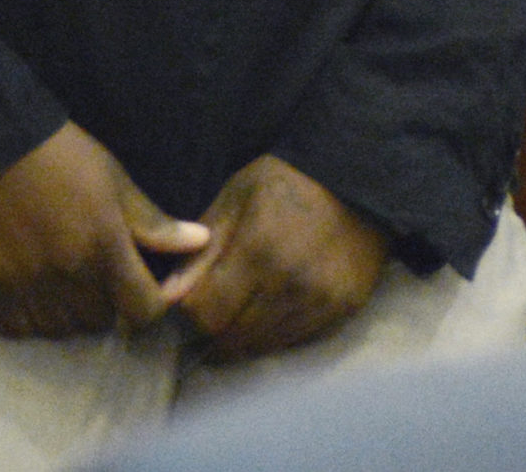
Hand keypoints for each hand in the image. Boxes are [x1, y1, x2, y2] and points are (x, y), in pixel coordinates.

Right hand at [0, 122, 211, 338]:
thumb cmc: (63, 157)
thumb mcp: (116, 182)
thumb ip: (155, 223)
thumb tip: (201, 243)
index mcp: (104, 250)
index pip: (144, 311)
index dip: (150, 302)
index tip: (142, 284)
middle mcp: (68, 278)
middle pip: (103, 321)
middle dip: (108, 301)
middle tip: (97, 270)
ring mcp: (27, 289)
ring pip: (63, 330)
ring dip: (69, 312)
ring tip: (64, 277)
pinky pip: (21, 329)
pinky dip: (30, 316)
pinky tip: (33, 285)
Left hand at [174, 154, 389, 359]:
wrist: (358, 179)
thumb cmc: (287, 182)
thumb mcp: (236, 198)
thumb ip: (201, 251)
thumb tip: (167, 297)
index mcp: (258, 250)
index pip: (207, 314)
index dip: (190, 312)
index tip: (189, 299)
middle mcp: (291, 284)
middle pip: (233, 337)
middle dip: (214, 329)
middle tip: (213, 308)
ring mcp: (320, 302)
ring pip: (263, 346)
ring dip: (243, 336)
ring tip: (239, 310)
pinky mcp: (343, 311)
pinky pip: (294, 341)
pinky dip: (275, 334)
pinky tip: (271, 309)